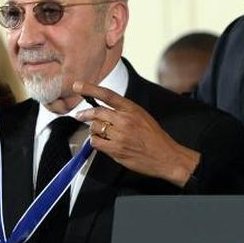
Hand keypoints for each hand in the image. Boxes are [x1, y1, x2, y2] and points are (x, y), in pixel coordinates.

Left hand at [73, 81, 200, 186]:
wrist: (166, 157)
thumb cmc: (155, 138)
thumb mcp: (143, 116)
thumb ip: (125, 112)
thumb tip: (105, 110)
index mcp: (132, 109)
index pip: (107, 95)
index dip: (90, 88)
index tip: (77, 85)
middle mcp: (125, 120)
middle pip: (97, 112)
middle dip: (84, 114)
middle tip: (79, 115)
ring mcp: (120, 136)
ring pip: (95, 128)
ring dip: (93, 130)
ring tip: (100, 133)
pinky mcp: (116, 150)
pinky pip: (96, 142)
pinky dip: (96, 141)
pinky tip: (102, 142)